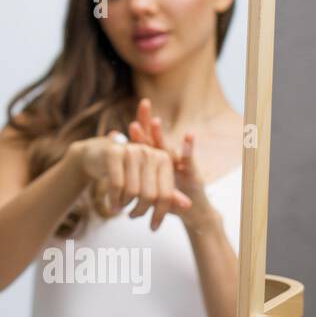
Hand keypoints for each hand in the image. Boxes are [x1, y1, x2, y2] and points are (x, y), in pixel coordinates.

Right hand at [73, 127, 191, 230]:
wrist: (97, 155)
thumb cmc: (127, 171)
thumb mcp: (148, 180)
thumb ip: (167, 192)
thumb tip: (188, 205)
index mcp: (163, 159)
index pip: (165, 194)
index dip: (160, 214)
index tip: (153, 228)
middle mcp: (149, 152)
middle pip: (149, 195)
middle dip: (140, 211)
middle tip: (133, 216)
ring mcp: (131, 151)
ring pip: (132, 191)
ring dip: (125, 206)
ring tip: (121, 208)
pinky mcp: (113, 153)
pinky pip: (116, 185)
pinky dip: (114, 201)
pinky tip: (112, 207)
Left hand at [127, 98, 210, 229]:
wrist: (194, 212)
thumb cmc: (167, 198)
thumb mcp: (147, 188)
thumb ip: (133, 176)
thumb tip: (121, 167)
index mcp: (156, 163)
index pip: (145, 142)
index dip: (138, 130)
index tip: (127, 117)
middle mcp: (168, 160)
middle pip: (155, 139)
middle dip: (149, 122)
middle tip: (142, 104)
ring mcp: (180, 165)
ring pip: (168, 147)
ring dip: (162, 135)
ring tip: (155, 122)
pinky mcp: (193, 173)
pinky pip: (189, 159)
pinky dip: (189, 148)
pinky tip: (188, 136)